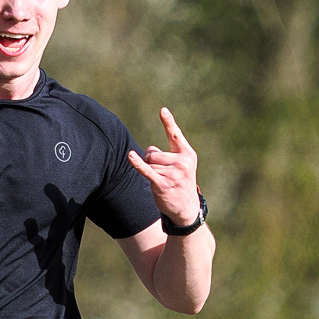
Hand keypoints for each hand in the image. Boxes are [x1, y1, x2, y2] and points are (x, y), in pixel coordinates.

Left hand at [128, 107, 200, 227]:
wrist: (186, 208)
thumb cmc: (181, 183)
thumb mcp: (182, 165)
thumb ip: (167, 153)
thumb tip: (147, 151)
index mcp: (187, 154)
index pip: (174, 134)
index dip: (168, 122)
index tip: (162, 110)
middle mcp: (181, 162)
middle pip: (153, 152)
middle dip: (152, 161)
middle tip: (164, 173)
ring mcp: (172, 174)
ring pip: (149, 163)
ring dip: (151, 172)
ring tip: (163, 181)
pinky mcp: (162, 184)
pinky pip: (146, 170)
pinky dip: (137, 163)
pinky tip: (130, 155)